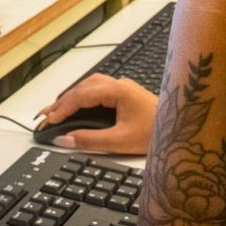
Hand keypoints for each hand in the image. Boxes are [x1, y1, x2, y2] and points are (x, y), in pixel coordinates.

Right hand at [35, 74, 157, 153]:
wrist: (181, 131)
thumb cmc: (157, 133)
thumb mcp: (120, 141)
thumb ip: (90, 141)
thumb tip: (65, 140)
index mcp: (118, 90)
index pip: (81, 95)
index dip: (62, 108)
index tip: (48, 121)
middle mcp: (119, 84)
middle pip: (82, 87)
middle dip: (62, 102)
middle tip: (44, 116)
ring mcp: (123, 88)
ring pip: (89, 86)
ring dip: (71, 97)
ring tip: (56, 110)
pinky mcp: (126, 94)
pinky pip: (97, 90)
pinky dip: (83, 97)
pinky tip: (77, 106)